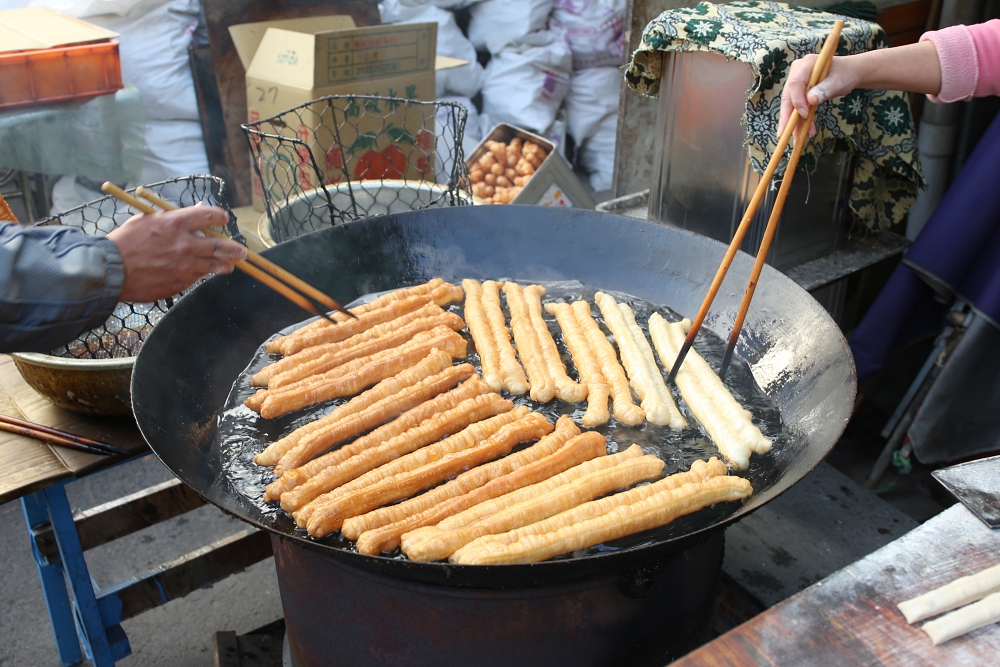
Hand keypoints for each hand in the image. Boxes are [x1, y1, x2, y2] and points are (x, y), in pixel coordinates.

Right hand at [107, 204, 246, 302]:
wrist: (111, 271)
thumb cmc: (125, 242)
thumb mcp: (147, 220)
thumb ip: (173, 216)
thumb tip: (196, 210)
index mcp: (174, 223)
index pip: (208, 215)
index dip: (219, 216)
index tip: (223, 219)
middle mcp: (184, 244)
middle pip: (220, 245)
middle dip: (234, 248)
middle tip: (241, 251)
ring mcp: (184, 266)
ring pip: (214, 266)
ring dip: (225, 265)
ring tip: (230, 265)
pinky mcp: (180, 283)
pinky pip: (196, 278)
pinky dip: (199, 274)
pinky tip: (199, 273)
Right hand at [778, 54, 859, 137]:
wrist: (849, 73)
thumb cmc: (845, 74)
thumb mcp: (838, 82)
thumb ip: (824, 89)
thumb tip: (810, 100)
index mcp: (806, 65)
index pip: (795, 84)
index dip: (797, 101)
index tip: (805, 115)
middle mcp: (797, 72)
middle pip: (788, 96)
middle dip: (787, 117)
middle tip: (784, 134)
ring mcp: (796, 82)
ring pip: (790, 104)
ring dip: (793, 122)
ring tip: (796, 138)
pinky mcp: (799, 91)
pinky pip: (797, 107)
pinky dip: (801, 120)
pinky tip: (807, 130)